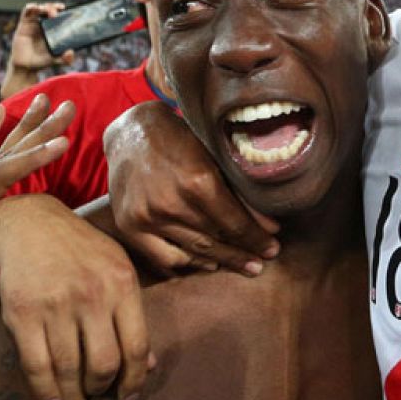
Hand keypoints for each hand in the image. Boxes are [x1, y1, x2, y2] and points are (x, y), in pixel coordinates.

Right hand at [0, 192, 150, 399]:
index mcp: (122, 283)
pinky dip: (45, 390)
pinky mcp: (22, 312)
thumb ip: (133, 314)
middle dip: (102, 390)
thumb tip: (150, 366)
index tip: (128, 396)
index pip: (137, 346)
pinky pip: (36, 364)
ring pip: (69, 369)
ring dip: (73, 399)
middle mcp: (92, 295)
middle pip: (104, 364)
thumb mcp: (116, 268)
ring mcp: (56, 304)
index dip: (134, 380)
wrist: (27, 223)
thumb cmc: (79, 249)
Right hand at [8, 2, 74, 72]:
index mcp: (53, 29)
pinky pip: (26, 12)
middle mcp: (44, 24)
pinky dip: (30, 7)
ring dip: (44, 6)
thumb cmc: (41, 62)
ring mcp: (33, 23)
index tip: (68, 9)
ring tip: (48, 11)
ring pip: (39, 8)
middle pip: (50, 9)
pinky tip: (34, 8)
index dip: (63, 10)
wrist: (25, 67)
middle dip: (54, 7)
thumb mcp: (55, 60)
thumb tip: (71, 52)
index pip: (59, 15)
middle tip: (58, 12)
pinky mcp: (23, 24)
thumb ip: (65, 59)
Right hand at [104, 102, 278, 275]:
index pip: (235, 223)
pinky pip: (164, 257)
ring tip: (241, 265)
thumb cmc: (181, 139)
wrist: (132, 133)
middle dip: (243, 254)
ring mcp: (147, 218)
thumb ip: (240, 193)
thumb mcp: (215, 157)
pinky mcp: (129, 226)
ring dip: (220, 261)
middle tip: (260, 264)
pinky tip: (207, 263)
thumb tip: (271, 227)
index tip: (271, 248)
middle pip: (216, 241)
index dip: (256, 239)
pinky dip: (187, 263)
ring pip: (193, 252)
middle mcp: (171, 203)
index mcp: (198, 182)